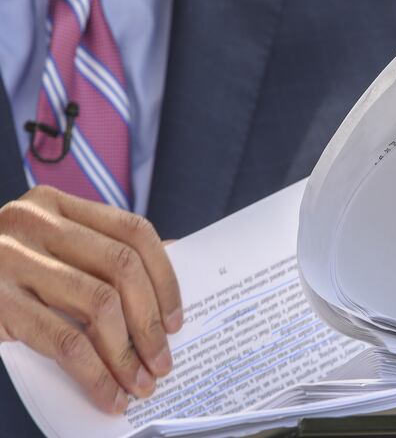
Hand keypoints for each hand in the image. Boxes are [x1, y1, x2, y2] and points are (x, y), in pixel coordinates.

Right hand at [0, 186, 182, 413]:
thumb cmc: (6, 274)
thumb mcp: (49, 251)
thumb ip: (99, 256)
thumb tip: (165, 290)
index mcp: (56, 204)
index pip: (134, 231)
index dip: (164, 278)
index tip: (176, 320)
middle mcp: (34, 222)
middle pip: (122, 267)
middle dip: (150, 322)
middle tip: (162, 362)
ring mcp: (10, 258)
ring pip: (99, 303)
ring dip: (127, 353)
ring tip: (140, 382)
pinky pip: (63, 341)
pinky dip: (95, 374)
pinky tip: (108, 394)